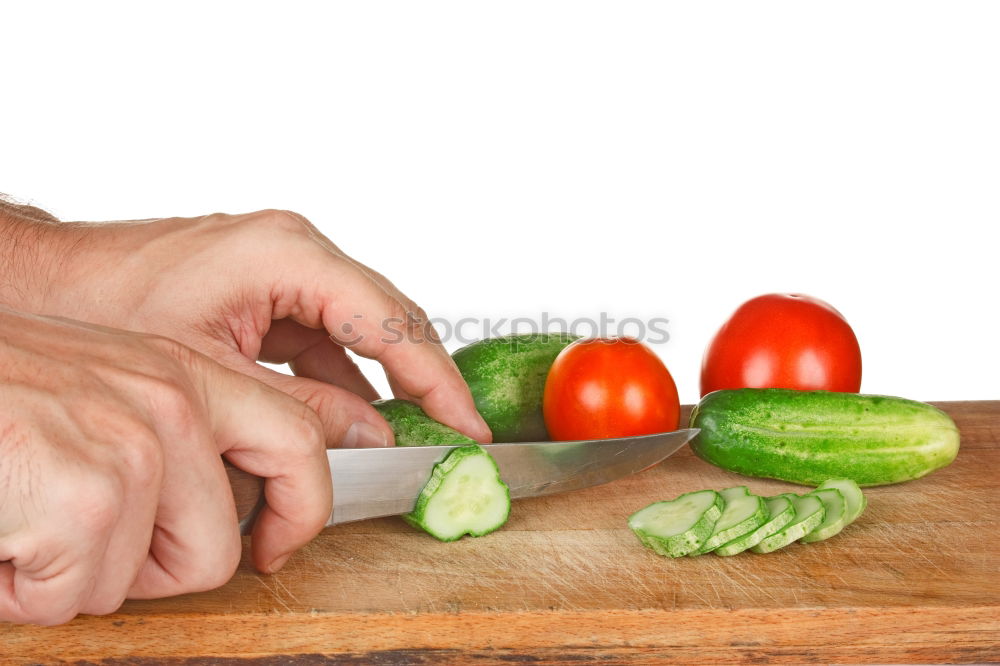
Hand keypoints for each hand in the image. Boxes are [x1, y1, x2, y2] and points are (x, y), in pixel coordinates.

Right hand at [0, 307, 330, 624]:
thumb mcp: (99, 388)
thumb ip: (173, 430)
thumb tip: (239, 499)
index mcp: (183, 372)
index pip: (298, 438)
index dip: (301, 507)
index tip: (278, 543)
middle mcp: (171, 401)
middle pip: (220, 547)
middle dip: (155, 573)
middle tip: (88, 547)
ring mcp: (134, 447)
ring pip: (140, 583)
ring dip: (71, 576)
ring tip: (22, 517)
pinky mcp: (85, 496)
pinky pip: (70, 597)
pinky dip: (19, 590)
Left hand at [31, 209, 491, 445]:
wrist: (39, 284)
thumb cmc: (103, 304)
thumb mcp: (212, 374)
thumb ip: (300, 409)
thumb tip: (369, 439)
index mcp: (288, 254)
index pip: (392, 320)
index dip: (436, 379)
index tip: (466, 424)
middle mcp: (295, 250)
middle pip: (388, 321)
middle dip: (422, 383)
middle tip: (453, 437)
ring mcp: (282, 268)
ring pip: (359, 333)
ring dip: (381, 388)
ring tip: (405, 441)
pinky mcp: (266, 291)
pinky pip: (322, 339)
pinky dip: (339, 382)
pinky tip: (349, 422)